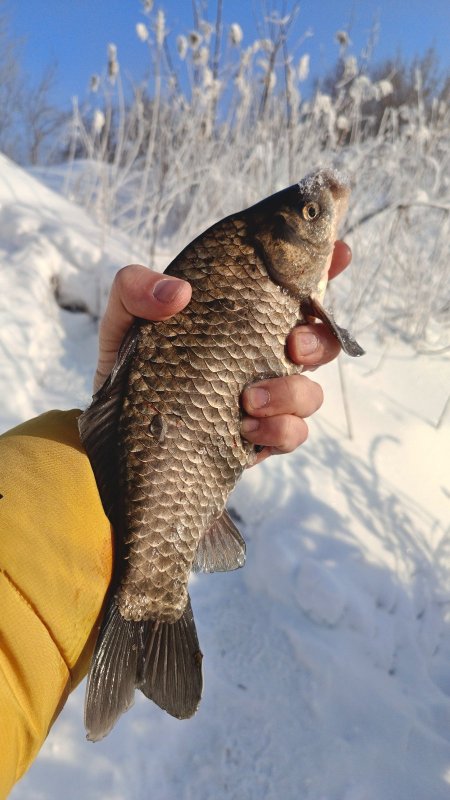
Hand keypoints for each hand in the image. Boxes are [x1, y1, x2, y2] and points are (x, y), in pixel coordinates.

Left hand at [94, 240, 351, 463]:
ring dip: (293, 392)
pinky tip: (246, 428)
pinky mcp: (257, 437)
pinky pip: (292, 434)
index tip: (342, 254)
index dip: (327, 265)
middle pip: (322, 339)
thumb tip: (178, 293)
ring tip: (249, 398)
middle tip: (292, 345)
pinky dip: (280, 430)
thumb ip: (136, 288)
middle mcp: (261, 352)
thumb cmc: (130, 360)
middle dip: (320, 339)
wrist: (116, 428)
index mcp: (241, 315)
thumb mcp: (123, 314)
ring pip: (312, 392)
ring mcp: (265, 396)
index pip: (294, 286)